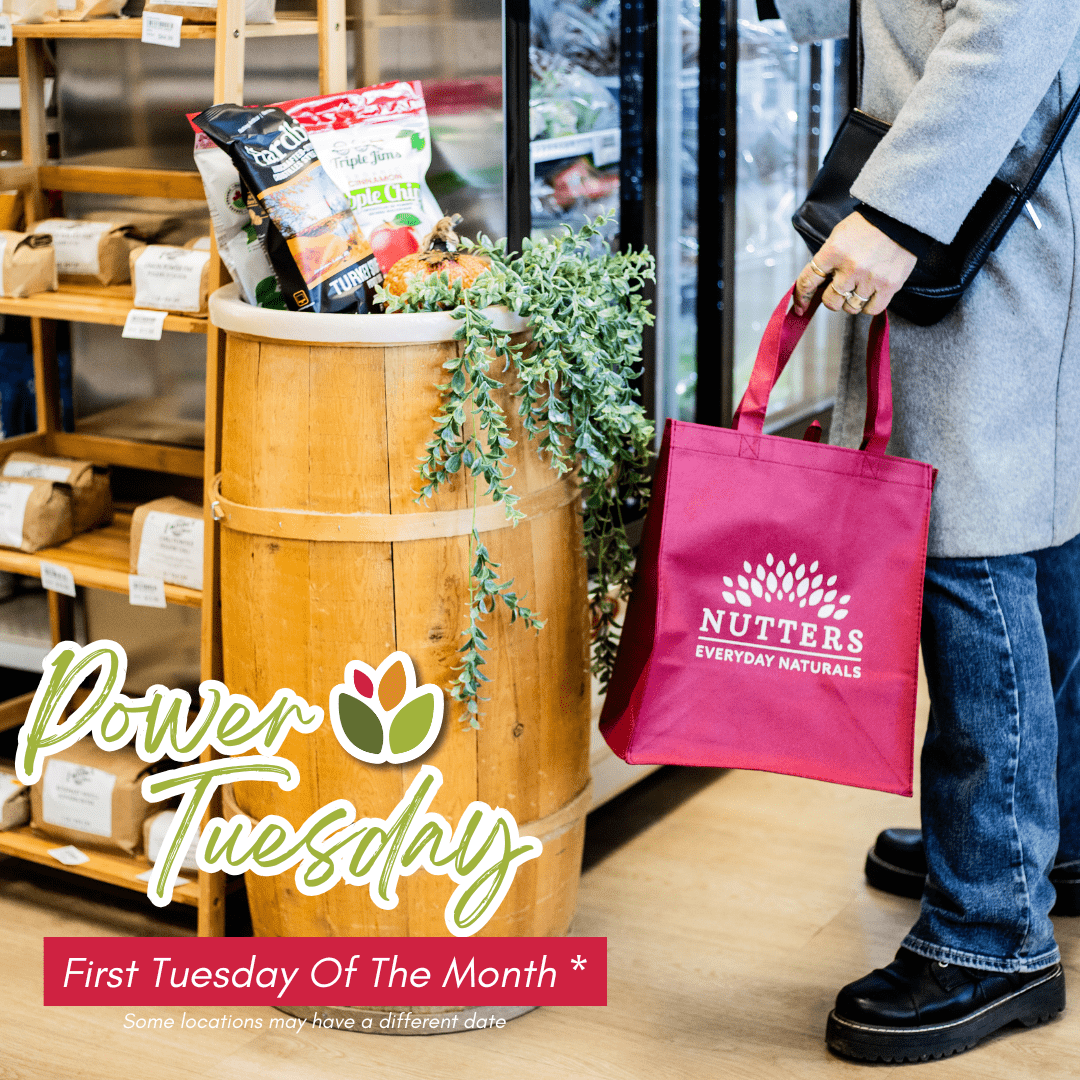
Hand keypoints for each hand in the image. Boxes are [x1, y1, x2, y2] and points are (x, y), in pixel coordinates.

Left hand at [794, 212, 917, 316]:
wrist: (899, 217)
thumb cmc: (868, 225)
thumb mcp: (839, 236)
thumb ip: (827, 259)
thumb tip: (815, 284)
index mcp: (833, 252)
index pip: (808, 281)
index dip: (801, 297)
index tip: (799, 307)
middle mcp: (850, 267)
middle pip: (830, 301)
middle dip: (831, 298)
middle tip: (840, 289)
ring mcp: (870, 278)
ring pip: (850, 308)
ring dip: (850, 302)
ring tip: (858, 287)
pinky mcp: (889, 285)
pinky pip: (871, 309)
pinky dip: (868, 306)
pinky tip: (870, 294)